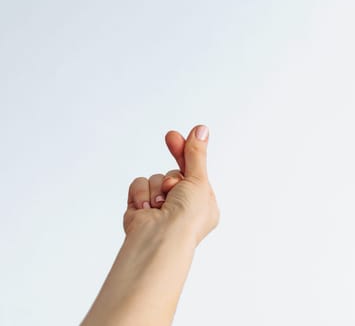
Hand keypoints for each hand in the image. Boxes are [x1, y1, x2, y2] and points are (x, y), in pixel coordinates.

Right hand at [123, 124, 219, 246]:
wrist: (160, 238)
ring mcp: (160, 208)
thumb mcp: (198, 180)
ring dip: (158, 186)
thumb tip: (201, 130)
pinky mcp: (140, 209)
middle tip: (170, 137)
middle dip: (173, 161)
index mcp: (202, 203)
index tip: (177, 134)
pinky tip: (146, 209)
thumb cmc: (187, 216)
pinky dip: (141, 194)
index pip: (194, 171)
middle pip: (174, 171)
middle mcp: (182, 206)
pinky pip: (138, 185)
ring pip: (155, 178)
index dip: (186, 151)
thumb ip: (196, 154)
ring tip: (161, 203)